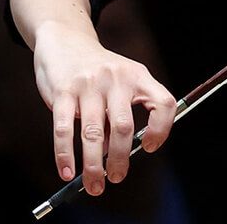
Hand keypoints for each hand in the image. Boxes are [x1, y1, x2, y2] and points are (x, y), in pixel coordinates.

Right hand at [31, 24, 177, 195]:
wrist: (66, 40)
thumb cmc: (98, 71)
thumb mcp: (119, 83)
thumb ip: (118, 115)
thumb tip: (114, 156)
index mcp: (138, 76)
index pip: (163, 103)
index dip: (162, 129)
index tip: (148, 148)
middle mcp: (117, 78)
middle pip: (124, 127)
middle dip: (121, 160)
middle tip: (117, 178)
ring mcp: (89, 84)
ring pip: (94, 134)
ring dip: (94, 166)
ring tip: (94, 185)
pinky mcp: (63, 91)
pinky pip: (64, 129)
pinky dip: (65, 156)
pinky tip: (67, 172)